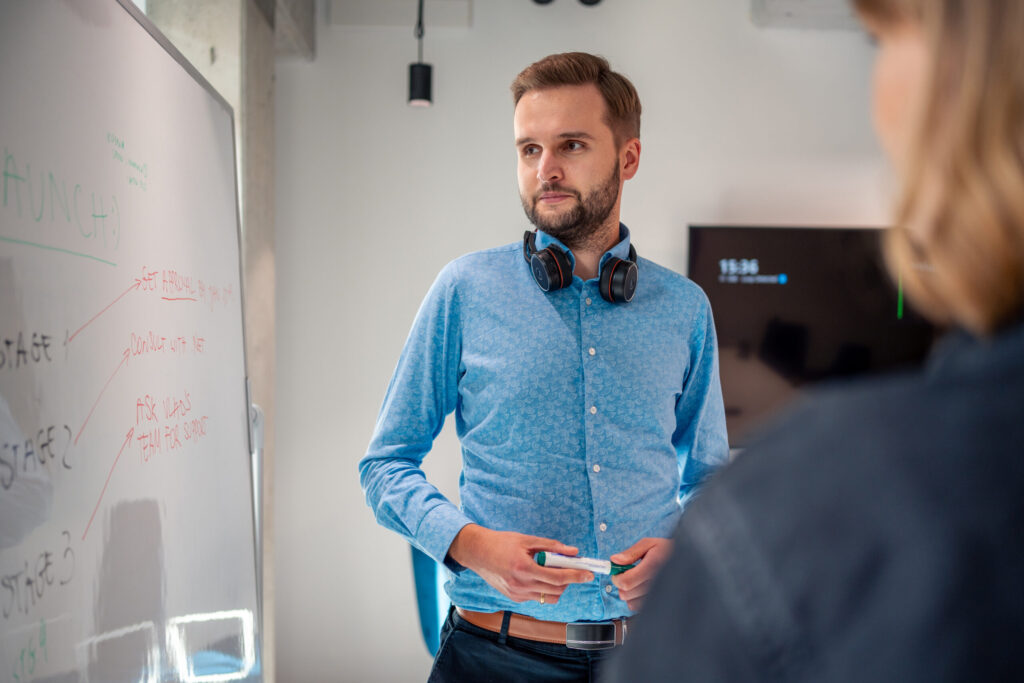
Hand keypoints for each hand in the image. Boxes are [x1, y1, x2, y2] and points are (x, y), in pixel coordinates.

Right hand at [447, 524, 593, 604]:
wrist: (477, 552)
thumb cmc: (501, 543)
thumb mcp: (527, 540)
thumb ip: (551, 546)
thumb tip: (573, 551)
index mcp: (524, 568)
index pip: (557, 577)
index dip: (575, 576)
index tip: (588, 574)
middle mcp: (521, 585)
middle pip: (556, 590)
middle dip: (570, 580)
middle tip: (575, 569)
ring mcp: (517, 594)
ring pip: (548, 597)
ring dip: (558, 586)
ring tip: (555, 572)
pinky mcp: (514, 598)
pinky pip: (537, 597)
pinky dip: (545, 588)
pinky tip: (540, 576)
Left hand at [610, 537, 672, 610]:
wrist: (687, 560)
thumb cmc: (666, 551)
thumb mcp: (649, 544)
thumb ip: (630, 553)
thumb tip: (614, 560)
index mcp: (653, 566)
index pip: (626, 581)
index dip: (617, 578)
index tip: (617, 572)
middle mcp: (657, 583)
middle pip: (626, 594)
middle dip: (621, 585)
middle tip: (626, 575)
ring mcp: (660, 596)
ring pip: (631, 603)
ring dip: (629, 593)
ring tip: (636, 582)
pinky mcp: (660, 603)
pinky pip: (639, 608)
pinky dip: (636, 600)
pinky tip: (642, 589)